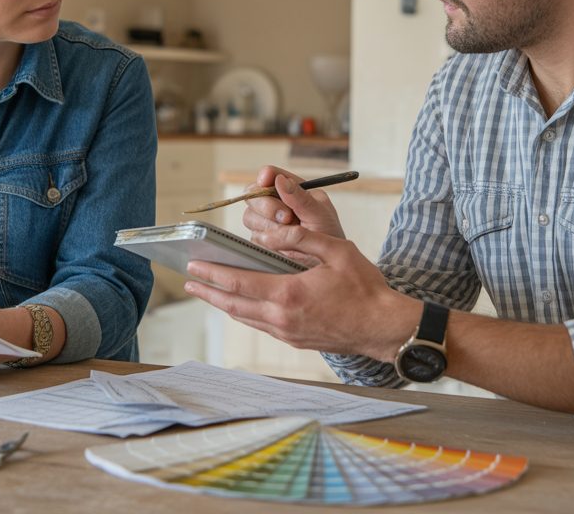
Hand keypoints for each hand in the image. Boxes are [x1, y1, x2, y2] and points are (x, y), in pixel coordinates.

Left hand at [186, 177, 418, 360]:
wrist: (384, 328)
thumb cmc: (365, 288)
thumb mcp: (336, 251)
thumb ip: (301, 238)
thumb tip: (272, 232)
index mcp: (289, 294)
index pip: (239, 283)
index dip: (213, 274)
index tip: (193, 267)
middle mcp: (283, 318)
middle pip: (234, 305)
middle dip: (209, 292)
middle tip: (189, 281)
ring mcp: (288, 333)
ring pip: (246, 318)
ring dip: (224, 305)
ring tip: (208, 292)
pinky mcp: (296, 341)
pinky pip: (262, 325)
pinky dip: (245, 314)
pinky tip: (241, 306)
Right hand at [241, 167, 345, 264]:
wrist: (327, 263)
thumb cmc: (329, 236)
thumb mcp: (320, 215)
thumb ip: (301, 198)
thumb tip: (280, 180)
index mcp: (292, 189)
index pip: (271, 175)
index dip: (265, 176)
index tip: (266, 180)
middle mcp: (276, 202)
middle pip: (253, 195)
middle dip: (267, 206)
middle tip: (287, 218)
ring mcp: (266, 221)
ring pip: (250, 216)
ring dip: (269, 225)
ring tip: (291, 234)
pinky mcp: (262, 239)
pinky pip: (254, 236)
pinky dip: (269, 240)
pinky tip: (285, 244)